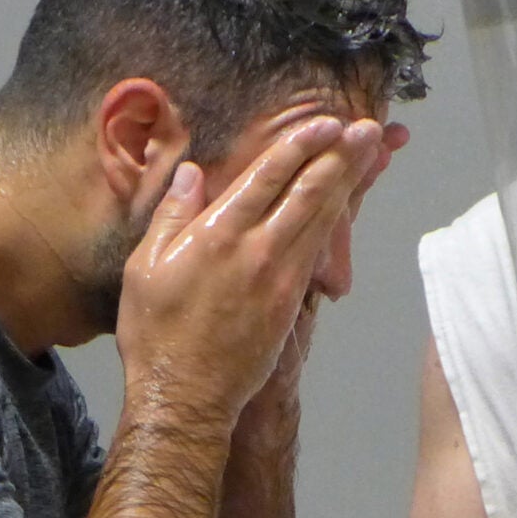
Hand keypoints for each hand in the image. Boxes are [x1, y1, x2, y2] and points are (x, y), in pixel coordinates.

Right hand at [118, 117, 382, 423]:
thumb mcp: (145, 267)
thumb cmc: (156, 333)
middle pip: (308, 192)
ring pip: (322, 220)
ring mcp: (280, 278)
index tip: (325, 122)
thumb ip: (173, 215)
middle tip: (368, 128)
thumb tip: (192, 174)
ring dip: (349, 183)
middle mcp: (257, 250)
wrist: (185, 395)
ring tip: (371, 155)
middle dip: (340, 156)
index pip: (267, 176)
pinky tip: (349, 205)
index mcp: (218, 234)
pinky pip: (319, 252)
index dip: (300, 145)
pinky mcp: (291, 303)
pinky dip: (338, 223)